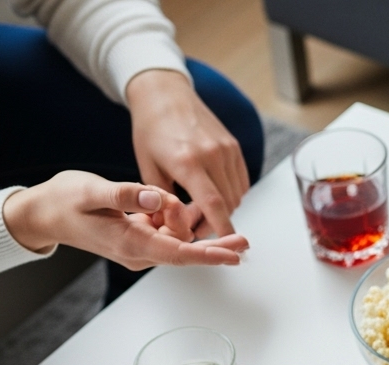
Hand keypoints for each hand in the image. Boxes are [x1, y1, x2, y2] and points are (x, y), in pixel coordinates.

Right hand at [3, 171, 247, 268]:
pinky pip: (166, 231)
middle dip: (211, 241)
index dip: (209, 254)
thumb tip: (156, 198)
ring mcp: (139, 247)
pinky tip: (166, 201)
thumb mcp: (91, 191)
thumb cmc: (63, 201)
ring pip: (177, 236)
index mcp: (131, 244)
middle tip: (244, 239)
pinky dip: (171, 216)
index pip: (179, 253)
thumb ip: (125, 195)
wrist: (42, 213)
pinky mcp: (139, 238)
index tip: (234, 255)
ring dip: (180, 217)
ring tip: (162, 195)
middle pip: (186, 248)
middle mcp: (139, 252)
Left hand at [127, 69, 248, 236]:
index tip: (225, 246)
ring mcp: (227, 149)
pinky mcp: (234, 146)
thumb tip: (173, 228)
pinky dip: (231, 194)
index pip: (213, 203)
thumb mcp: (147, 167)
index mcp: (187, 161)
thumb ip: (163, 200)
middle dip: (216, 222)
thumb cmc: (151, 129)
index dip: (222, 228)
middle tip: (196, 228)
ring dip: (224, 209)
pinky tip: (214, 195)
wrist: (165, 94)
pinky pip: (241, 181)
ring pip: (236, 194)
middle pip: (228, 203)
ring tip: (202, 211)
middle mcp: (212, 154)